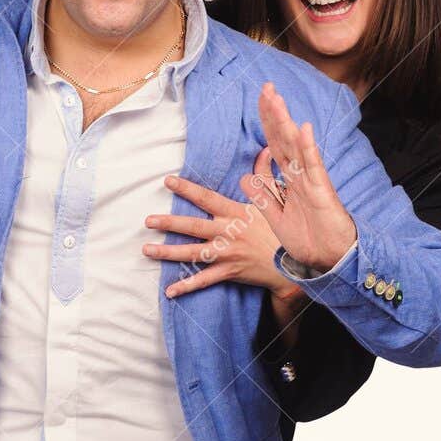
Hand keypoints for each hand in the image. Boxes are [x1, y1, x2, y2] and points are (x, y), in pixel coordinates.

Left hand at [142, 174, 303, 300]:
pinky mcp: (229, 272)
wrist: (293, 263)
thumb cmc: (282, 229)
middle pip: (193, 226)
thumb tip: (266, 150)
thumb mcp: (274, 199)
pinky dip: (187, 286)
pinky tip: (169, 291)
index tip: (168, 181)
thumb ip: (263, 175)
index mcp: (235, 213)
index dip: (187, 189)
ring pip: (192, 253)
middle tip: (148, 221)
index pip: (206, 198)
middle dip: (168, 223)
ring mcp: (227, 254)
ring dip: (168, 253)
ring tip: (147, 250)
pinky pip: (204, 280)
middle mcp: (227, 232)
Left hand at [240, 81, 357, 274]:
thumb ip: (263, 196)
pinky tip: (303, 128)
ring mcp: (312, 181)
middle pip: (284, 139)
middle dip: (274, 113)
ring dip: (286, 122)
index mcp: (289, 180)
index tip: (261, 100)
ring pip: (296, 146)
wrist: (331, 261)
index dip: (267, 123)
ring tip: (277, 99)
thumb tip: (243, 177)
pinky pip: (314, 167)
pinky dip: (309, 147)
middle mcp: (300, 175)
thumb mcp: (276, 218)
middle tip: (267, 87)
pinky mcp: (323, 192)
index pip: (274, 145)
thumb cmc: (308, 240)